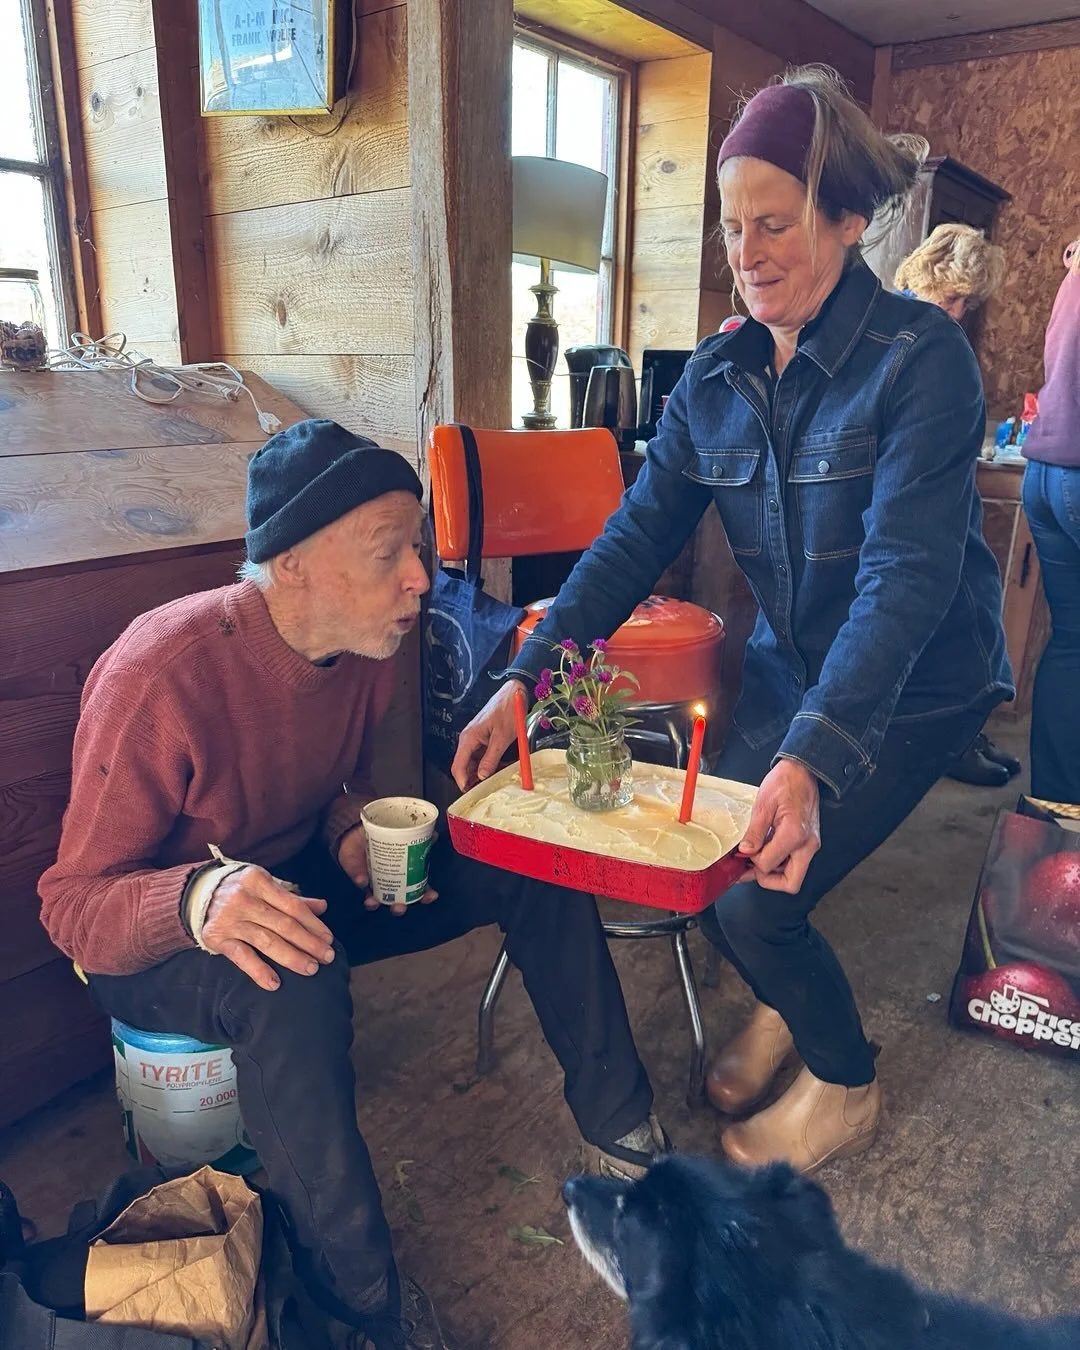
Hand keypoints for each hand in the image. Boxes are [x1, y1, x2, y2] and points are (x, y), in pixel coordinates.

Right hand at [201, 866, 335, 990]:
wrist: (196, 894)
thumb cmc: (240, 889)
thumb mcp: (264, 885)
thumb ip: (292, 898)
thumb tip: (323, 906)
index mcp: (258, 881)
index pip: (293, 906)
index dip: (314, 924)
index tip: (329, 939)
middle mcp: (244, 899)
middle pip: (284, 924)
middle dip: (309, 943)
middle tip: (327, 957)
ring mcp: (230, 920)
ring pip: (267, 941)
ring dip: (292, 957)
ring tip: (311, 969)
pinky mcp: (217, 938)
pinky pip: (241, 957)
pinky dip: (258, 971)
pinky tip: (274, 983)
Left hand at [337, 824, 438, 916]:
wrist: (359, 832)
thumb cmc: (385, 837)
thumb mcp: (401, 836)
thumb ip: (417, 837)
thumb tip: (435, 834)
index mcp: (404, 876)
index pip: (417, 891)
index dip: (425, 896)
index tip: (433, 896)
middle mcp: (388, 884)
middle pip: (396, 902)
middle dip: (399, 908)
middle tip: (400, 907)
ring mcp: (372, 883)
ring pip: (374, 901)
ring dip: (374, 904)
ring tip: (374, 901)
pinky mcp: (358, 876)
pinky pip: (358, 882)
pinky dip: (360, 881)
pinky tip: (362, 880)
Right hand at [451, 679, 525, 790]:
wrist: (514, 692)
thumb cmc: (507, 710)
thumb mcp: (502, 737)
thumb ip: (491, 758)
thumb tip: (481, 776)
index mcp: (469, 738)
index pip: (458, 766)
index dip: (462, 781)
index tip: (470, 793)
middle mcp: (468, 739)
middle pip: (464, 766)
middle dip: (473, 779)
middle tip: (486, 789)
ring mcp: (475, 738)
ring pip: (473, 762)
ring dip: (482, 772)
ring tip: (495, 779)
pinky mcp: (483, 737)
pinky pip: (481, 755)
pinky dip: (488, 763)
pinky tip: (499, 767)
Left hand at [738, 759, 820, 892]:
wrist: (804, 770)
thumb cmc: (786, 782)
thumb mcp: (764, 805)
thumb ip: (755, 832)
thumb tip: (746, 851)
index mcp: (794, 835)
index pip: (769, 865)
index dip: (752, 862)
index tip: (742, 853)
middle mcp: (807, 844)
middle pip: (791, 882)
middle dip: (768, 880)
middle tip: (749, 869)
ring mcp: (810, 844)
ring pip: (793, 875)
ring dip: (773, 872)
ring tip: (753, 860)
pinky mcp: (808, 842)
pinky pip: (794, 862)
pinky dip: (779, 861)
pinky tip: (764, 850)